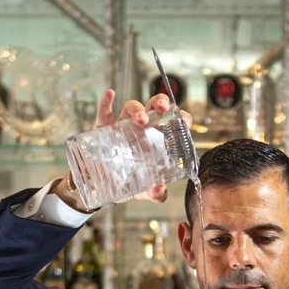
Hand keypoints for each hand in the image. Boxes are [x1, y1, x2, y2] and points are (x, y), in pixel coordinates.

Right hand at [53, 90, 192, 212]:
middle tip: (163, 109)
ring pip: (131, 107)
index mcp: (156, 139)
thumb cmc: (128, 183)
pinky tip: (110, 95)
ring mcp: (122, 125)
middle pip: (153, 107)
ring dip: (137, 109)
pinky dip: (106, 102)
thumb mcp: (145, 190)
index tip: (185, 121)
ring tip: (140, 119)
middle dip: (160, 103)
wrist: (102, 187)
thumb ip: (156, 193)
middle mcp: (141, 128)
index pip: (172, 122)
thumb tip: (160, 189)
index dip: (180, 118)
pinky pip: (104, 111)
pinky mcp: (104, 127)